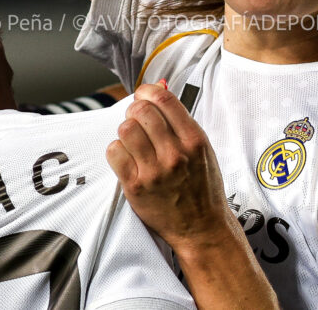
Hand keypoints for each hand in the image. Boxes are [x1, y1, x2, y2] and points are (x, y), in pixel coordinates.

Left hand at [107, 82, 234, 250]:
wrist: (201, 228)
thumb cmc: (202, 187)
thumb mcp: (202, 149)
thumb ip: (180, 121)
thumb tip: (158, 90)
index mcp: (194, 140)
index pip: (164, 100)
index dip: (147, 91)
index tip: (143, 95)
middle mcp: (175, 154)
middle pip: (141, 111)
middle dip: (135, 110)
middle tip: (138, 120)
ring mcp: (154, 171)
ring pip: (125, 129)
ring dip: (126, 131)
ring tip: (134, 141)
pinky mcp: (135, 187)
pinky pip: (114, 152)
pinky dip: (117, 150)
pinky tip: (127, 157)